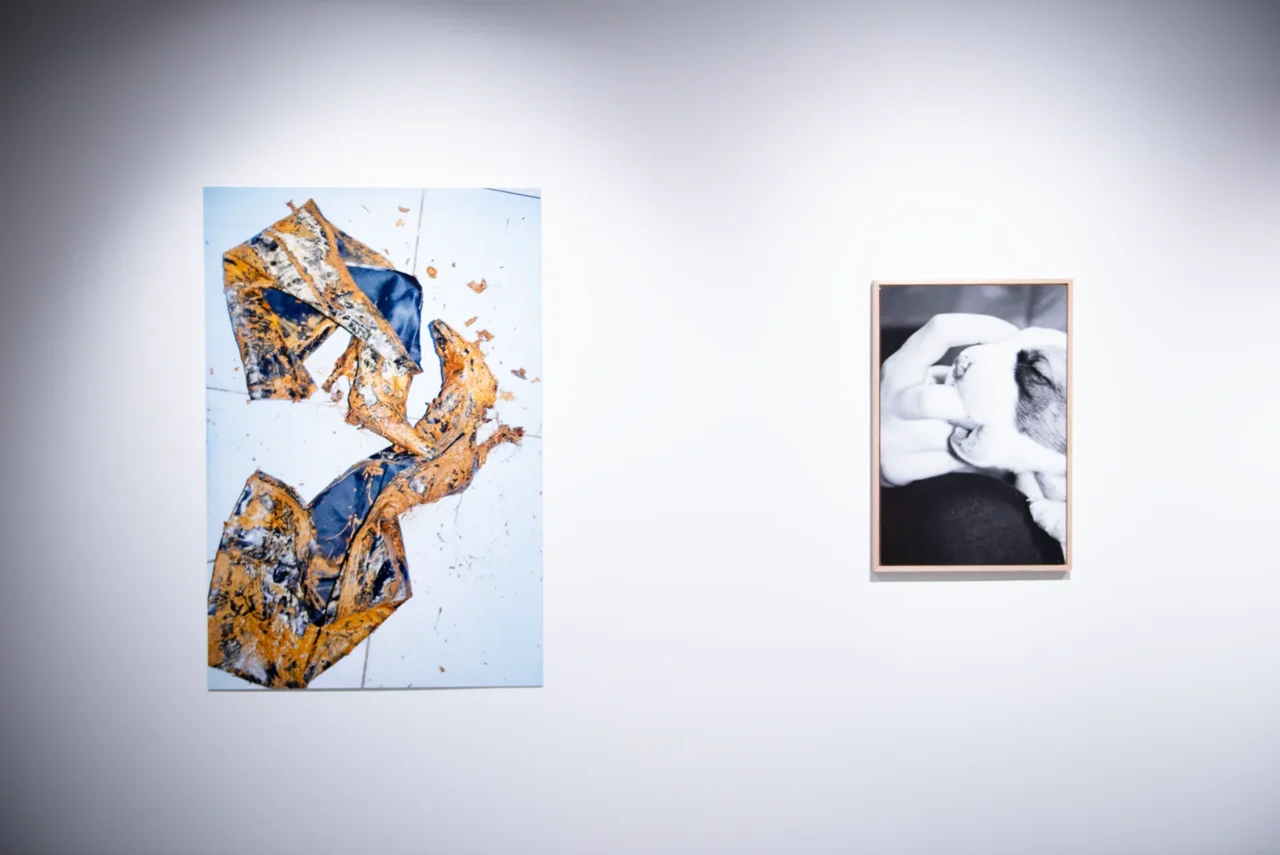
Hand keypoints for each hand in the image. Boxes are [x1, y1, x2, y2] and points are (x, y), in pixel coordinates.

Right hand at [879, 313, 1017, 486]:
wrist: (874, 449)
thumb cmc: (908, 407)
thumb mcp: (918, 379)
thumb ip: (953, 371)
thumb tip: (1009, 360)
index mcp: (901, 367)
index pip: (940, 332)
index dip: (981, 328)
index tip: (1009, 337)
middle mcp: (895, 400)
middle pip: (934, 400)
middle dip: (971, 404)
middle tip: (997, 404)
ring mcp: (896, 437)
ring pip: (953, 438)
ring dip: (980, 435)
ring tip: (992, 431)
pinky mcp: (903, 467)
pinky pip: (955, 463)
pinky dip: (975, 457)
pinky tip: (977, 450)